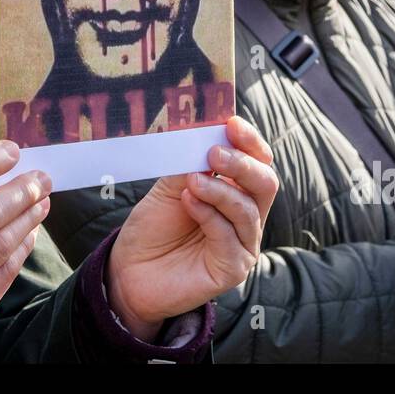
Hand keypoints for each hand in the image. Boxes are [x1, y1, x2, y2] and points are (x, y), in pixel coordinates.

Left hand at [106, 117, 277, 340]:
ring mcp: (242, 243)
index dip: (249, 141)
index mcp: (236, 190)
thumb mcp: (170, 187)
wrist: (130, 270)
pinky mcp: (233, 268)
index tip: (231, 123)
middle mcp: (246, 216)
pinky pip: (230, 236)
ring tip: (192, 181)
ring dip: (220, 190)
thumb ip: (189, 163)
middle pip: (265, 183)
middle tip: (213, 153)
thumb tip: (203, 133)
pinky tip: (188, 202)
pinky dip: (209, 214)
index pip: (258, 161)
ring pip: (248, 209)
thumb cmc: (153, 227)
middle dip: (241, 163)